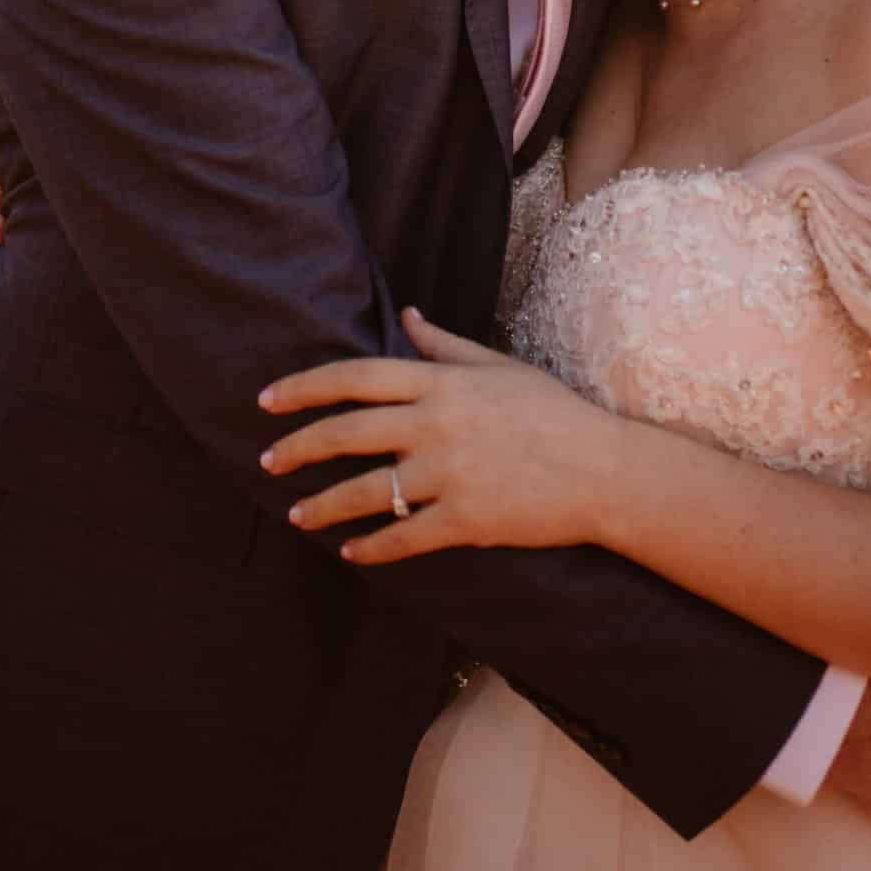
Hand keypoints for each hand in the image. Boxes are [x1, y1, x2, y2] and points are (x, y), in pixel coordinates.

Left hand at [258, 310, 618, 562]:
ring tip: (296, 516)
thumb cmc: (553, 411)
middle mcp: (436, 425)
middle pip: (346, 433)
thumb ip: (445, 347)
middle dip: (297, 448)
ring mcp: (448, 475)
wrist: (603, 469)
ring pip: (365, 492)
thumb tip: (408, 318)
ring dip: (323, 507)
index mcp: (441, 383)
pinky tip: (352, 552)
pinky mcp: (464, 521)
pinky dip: (372, 548)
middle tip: (267, 461)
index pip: (354, 377)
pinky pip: (403, 537)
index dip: (304, 388)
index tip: (268, 401)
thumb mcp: (499, 367)